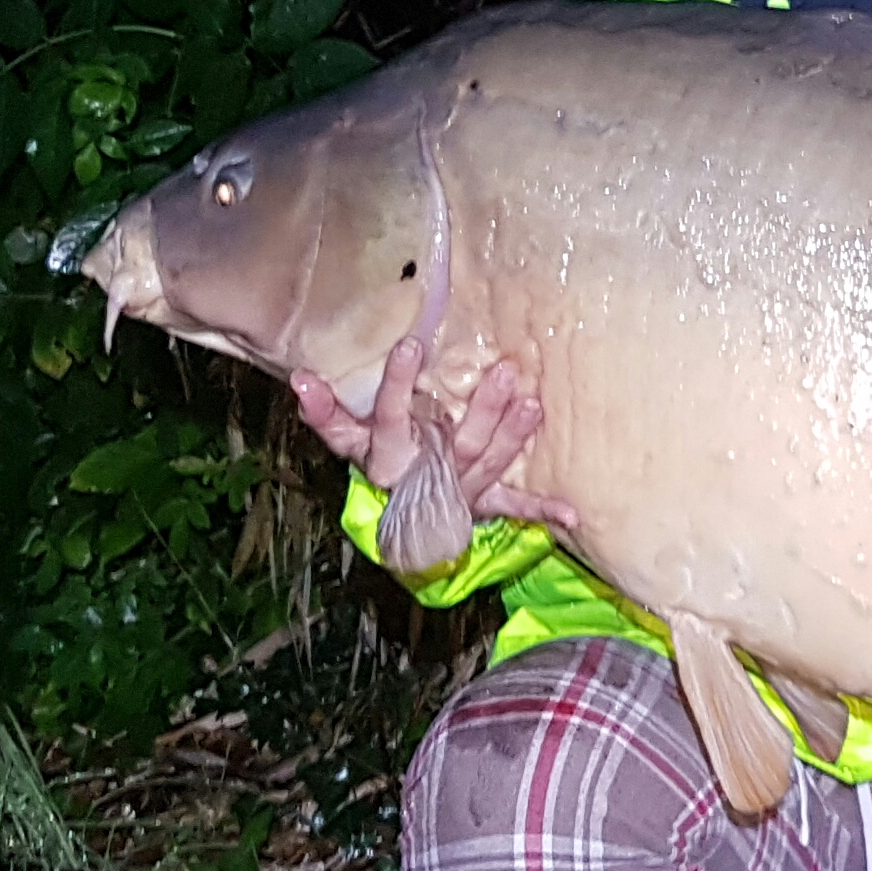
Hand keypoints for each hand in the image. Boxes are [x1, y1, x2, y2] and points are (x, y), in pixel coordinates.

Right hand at [290, 339, 577, 531]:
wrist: (395, 526)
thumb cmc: (378, 458)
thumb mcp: (348, 436)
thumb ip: (326, 410)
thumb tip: (299, 377)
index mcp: (384, 454)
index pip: (387, 416)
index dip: (396, 384)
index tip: (408, 345)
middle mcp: (422, 474)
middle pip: (454, 442)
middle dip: (482, 410)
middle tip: (507, 372)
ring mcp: (454, 491)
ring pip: (486, 463)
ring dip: (511, 436)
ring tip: (533, 404)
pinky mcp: (480, 505)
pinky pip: (513, 508)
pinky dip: (543, 510)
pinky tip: (572, 515)